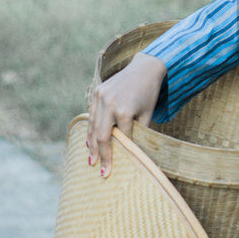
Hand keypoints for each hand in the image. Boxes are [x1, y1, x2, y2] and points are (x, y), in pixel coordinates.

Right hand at [86, 52, 167, 177]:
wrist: (145, 67)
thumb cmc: (149, 93)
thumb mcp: (147, 114)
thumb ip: (138, 131)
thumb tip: (132, 151)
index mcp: (124, 111)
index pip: (121, 138)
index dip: (120, 153)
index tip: (114, 168)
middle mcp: (110, 104)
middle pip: (102, 135)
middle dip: (101, 154)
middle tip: (100, 170)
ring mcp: (101, 97)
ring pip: (93, 126)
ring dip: (91, 144)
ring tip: (91, 160)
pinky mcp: (97, 92)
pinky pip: (92, 114)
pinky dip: (90, 129)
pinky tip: (89, 142)